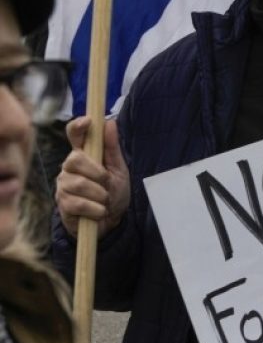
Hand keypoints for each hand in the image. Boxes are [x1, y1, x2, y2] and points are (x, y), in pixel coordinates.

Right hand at [55, 117, 129, 237]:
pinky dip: (96, 209)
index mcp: (84, 155)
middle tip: (107, 184)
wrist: (111, 221)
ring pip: (79, 184)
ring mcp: (63, 185)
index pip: (74, 135)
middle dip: (98, 174)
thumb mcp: (119, 169)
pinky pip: (79, 203)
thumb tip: (109, 122)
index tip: (88, 121)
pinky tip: (99, 211)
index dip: (78, 126)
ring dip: (100, 195)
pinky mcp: (62, 204)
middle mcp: (69, 167)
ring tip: (105, 200)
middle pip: (75, 160)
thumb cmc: (113, 192)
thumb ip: (112, 148)